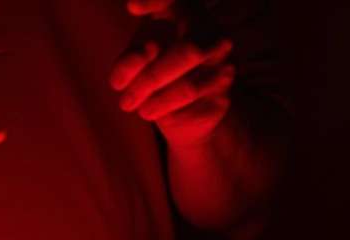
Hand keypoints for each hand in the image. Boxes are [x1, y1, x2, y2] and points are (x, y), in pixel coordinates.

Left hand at [112, 0, 234, 147]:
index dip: (153, 0)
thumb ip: (130, 59)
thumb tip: (135, 65)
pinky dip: (170, 117)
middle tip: (125, 101)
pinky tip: (160, 115)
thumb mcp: (137, 58)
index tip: (131, 6)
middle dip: (150, 79)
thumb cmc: (156, 67)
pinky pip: (195, 111)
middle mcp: (212, 32)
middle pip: (188, 51)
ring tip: (139, 110)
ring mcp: (224, 65)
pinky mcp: (223, 98)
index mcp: (185, 12)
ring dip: (157, 103)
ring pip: (189, 87)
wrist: (186, 107)